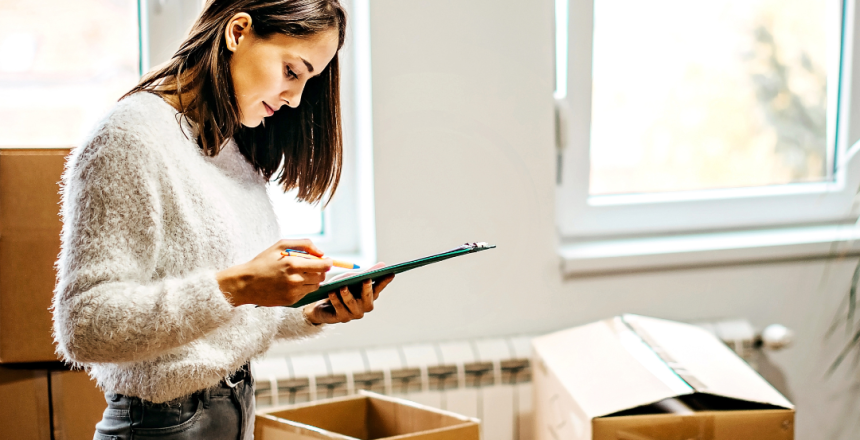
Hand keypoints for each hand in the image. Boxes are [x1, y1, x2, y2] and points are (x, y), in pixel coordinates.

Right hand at [216, 239, 332, 306]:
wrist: (245, 284)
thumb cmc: (262, 262)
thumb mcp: (280, 245)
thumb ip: (304, 245)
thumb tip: (321, 253)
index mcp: (293, 264)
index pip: (323, 265)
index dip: (328, 262)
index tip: (327, 261)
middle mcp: (295, 279)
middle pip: (321, 276)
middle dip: (320, 270)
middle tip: (311, 267)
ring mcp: (293, 292)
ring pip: (315, 286)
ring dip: (312, 279)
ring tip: (299, 274)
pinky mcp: (291, 301)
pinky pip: (306, 293)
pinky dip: (303, 287)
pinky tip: (291, 283)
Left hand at [303, 269, 394, 324]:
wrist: (321, 303)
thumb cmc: (339, 288)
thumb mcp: (351, 278)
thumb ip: (366, 273)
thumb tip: (383, 264)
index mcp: (370, 294)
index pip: (379, 287)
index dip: (385, 281)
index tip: (390, 272)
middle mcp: (365, 306)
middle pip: (368, 298)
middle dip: (367, 289)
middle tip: (366, 279)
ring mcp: (354, 313)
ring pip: (353, 304)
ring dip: (348, 295)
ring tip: (343, 287)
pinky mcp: (342, 318)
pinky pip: (340, 309)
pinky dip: (336, 300)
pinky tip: (332, 293)